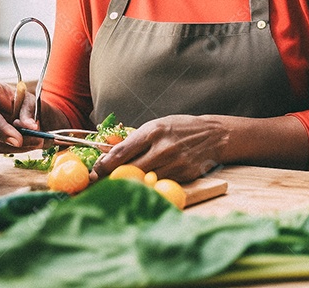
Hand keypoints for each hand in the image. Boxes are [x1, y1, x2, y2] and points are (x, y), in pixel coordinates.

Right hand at [0, 81, 43, 152]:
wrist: (24, 112)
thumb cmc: (23, 101)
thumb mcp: (29, 101)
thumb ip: (28, 113)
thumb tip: (31, 126)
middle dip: (3, 133)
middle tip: (20, 141)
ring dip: (13, 144)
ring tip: (36, 141)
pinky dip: (13, 148)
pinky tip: (28, 144)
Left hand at [92, 115, 224, 183]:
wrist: (213, 135)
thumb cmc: (180, 128)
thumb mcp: (157, 125)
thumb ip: (135, 139)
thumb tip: (108, 154)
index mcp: (152, 131)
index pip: (120, 153)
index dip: (103, 166)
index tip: (95, 172)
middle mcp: (162, 148)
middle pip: (128, 170)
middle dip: (113, 178)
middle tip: (103, 182)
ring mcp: (173, 163)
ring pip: (143, 181)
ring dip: (132, 183)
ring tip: (124, 183)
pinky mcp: (182, 175)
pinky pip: (159, 184)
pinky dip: (150, 185)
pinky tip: (147, 183)